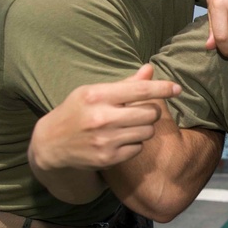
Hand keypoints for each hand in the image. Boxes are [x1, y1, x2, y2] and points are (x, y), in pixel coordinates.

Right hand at [29, 64, 179, 171]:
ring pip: (147, 131)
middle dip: (152, 111)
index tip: (177, 88)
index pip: (139, 90)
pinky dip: (135, 143)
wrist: (51, 144)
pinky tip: (120, 139)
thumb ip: (125, 84)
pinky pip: (138, 147)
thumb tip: (150, 69)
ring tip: (128, 125)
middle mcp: (101, 118)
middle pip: (150, 113)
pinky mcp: (108, 158)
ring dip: (144, 127)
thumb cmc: (77, 112)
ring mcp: (105, 140)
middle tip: (141, 111)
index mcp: (97, 95)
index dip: (163, 88)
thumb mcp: (93, 92)